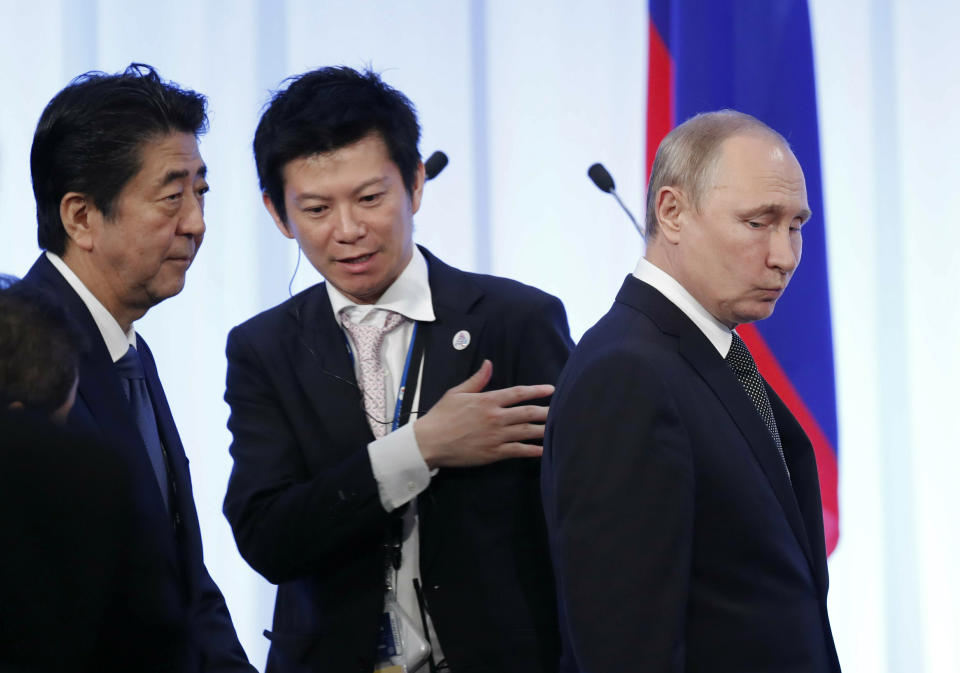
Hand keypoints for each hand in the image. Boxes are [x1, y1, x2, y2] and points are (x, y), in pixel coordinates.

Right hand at [413, 360, 553, 468]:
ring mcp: (496, 436)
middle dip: (545, 411)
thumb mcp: (457, 393)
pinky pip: (518, 450)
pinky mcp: (493, 453)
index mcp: (487, 401)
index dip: (536, 391)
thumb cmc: (441, 416)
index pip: (518, 393)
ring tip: (558, 428)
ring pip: (526, 431)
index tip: (551, 390)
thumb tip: (489, 364)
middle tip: (561, 410)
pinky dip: (533, 450)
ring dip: (543, 429)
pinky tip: (544, 450)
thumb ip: (477, 380)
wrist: (430, 442)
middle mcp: (495, 417)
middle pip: (527, 412)